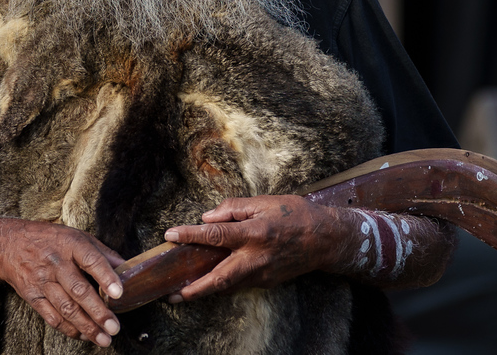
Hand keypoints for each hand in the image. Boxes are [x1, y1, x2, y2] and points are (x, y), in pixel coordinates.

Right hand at [0, 218, 125, 347]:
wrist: (9, 245)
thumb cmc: (49, 239)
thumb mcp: (76, 236)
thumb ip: (102, 253)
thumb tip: (129, 268)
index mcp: (70, 243)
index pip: (90, 259)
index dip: (106, 276)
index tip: (119, 293)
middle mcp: (55, 262)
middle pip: (78, 290)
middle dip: (97, 311)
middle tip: (114, 327)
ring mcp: (42, 280)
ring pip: (65, 308)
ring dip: (86, 326)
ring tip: (103, 339)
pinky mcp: (32, 296)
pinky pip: (51, 317)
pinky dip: (69, 329)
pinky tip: (83, 335)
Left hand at [162, 195, 345, 300]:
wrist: (326, 239)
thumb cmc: (294, 214)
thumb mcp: (263, 202)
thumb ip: (232, 208)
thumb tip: (207, 218)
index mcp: (254, 233)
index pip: (215, 235)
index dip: (190, 235)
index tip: (170, 235)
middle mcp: (256, 257)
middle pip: (219, 278)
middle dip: (195, 289)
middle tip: (173, 294)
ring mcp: (262, 274)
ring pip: (229, 287)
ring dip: (205, 290)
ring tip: (182, 291)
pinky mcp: (267, 282)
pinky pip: (241, 284)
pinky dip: (223, 284)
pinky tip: (210, 281)